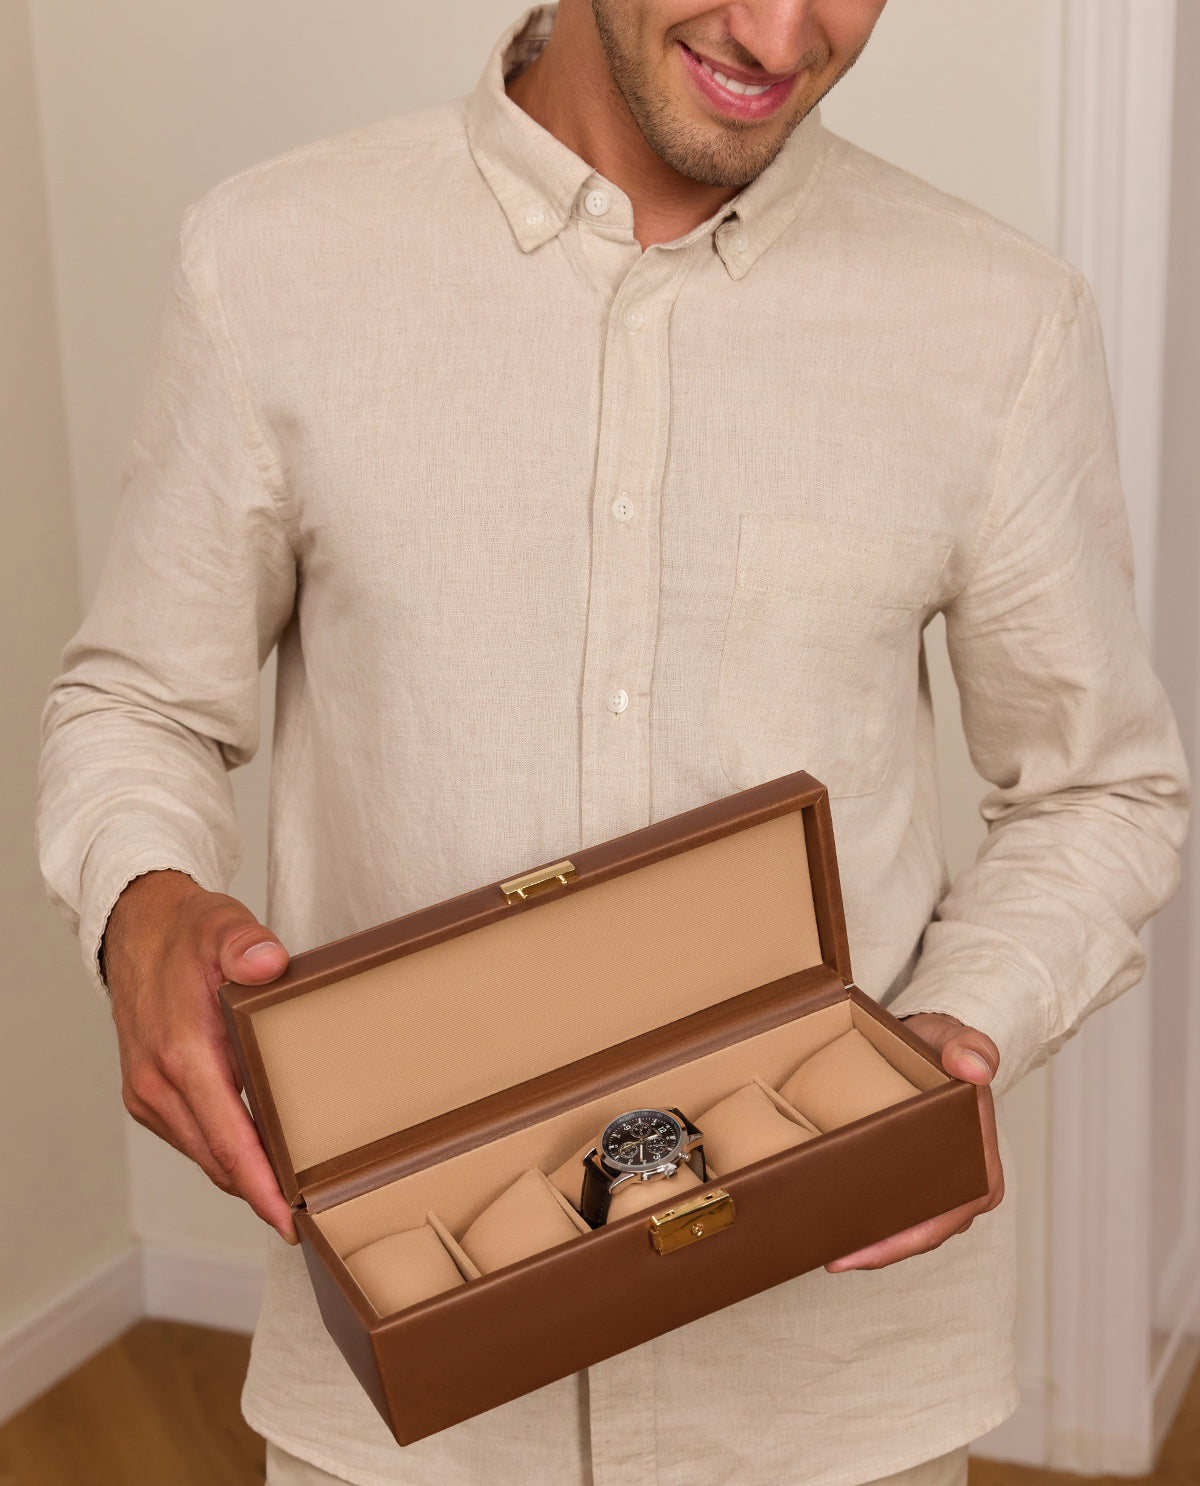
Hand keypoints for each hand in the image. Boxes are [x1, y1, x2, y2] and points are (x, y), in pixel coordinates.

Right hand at [104, 869, 296, 1243]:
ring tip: (291, 1194)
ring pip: (202, 1153)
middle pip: (217, 1159)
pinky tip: (257, 1156)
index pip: (226, 1138)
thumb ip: (246, 943)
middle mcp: (159, 1082)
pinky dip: (222, 1152)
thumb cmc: (185, 932)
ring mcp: (147, 1092)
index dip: (259, 1184)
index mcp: (182, 1052)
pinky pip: (190, 1136)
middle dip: (260, 1193)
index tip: (287, 1218)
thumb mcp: (221, 924)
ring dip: (242, 1175)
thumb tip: (268, 963)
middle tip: (311, 1214)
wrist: (134, 928)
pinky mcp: (146, 1093)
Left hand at [824, 1012, 1003, 1271]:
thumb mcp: (953, 1036)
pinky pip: (899, 1215)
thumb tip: (974, 1068)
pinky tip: (838, 1230)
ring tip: (828, 1251)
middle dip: (880, 1252)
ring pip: (908, 1231)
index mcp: (981, 1168)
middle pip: (922, 1235)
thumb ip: (967, 1044)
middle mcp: (968, 1189)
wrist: (928, 1044)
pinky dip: (873, 1226)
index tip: (865, 1248)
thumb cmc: (943, 1045)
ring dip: (872, 1244)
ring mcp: (944, 1190)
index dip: (905, 1240)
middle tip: (834, 1258)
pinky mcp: (922, 1184)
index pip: (945, 1218)